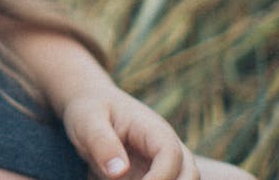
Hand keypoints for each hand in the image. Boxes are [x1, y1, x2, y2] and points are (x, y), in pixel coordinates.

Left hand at [61, 84, 198, 178]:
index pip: (171, 155)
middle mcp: (166, 147)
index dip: (160, 177)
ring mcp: (160, 163)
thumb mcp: (88, 121)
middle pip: (190, 174)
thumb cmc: (89, 109)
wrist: (90, 105)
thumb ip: (102, 143)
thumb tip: (118, 172)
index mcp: (154, 129)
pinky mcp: (150, 176)